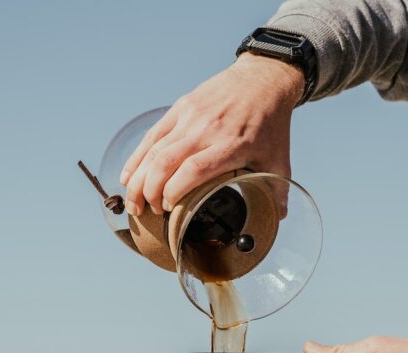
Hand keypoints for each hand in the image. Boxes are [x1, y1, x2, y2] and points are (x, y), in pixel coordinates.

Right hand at [119, 53, 303, 215]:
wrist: (263, 79)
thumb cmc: (271, 123)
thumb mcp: (280, 158)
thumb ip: (278, 190)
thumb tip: (279, 219)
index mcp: (231, 146)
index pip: (194, 170)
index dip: (175, 192)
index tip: (168, 209)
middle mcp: (206, 131)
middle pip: (166, 163)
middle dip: (149, 192)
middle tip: (147, 213)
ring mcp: (189, 117)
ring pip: (154, 151)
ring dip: (137, 179)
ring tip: (132, 202)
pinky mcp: (180, 108)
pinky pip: (152, 135)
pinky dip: (136, 158)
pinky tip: (128, 176)